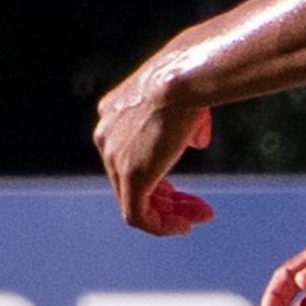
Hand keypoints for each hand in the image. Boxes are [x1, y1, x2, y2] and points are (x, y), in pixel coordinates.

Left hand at [93, 61, 214, 236]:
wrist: (184, 79)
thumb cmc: (191, 80)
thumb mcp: (186, 99)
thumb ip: (188, 123)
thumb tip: (197, 142)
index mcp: (113, 113)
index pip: (131, 156)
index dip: (159, 176)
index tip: (185, 190)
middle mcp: (106, 135)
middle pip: (131, 180)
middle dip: (168, 199)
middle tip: (199, 210)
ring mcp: (113, 157)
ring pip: (135, 200)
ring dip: (169, 215)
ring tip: (197, 219)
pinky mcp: (130, 176)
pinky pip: (137, 215)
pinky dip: (161, 226)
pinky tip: (183, 226)